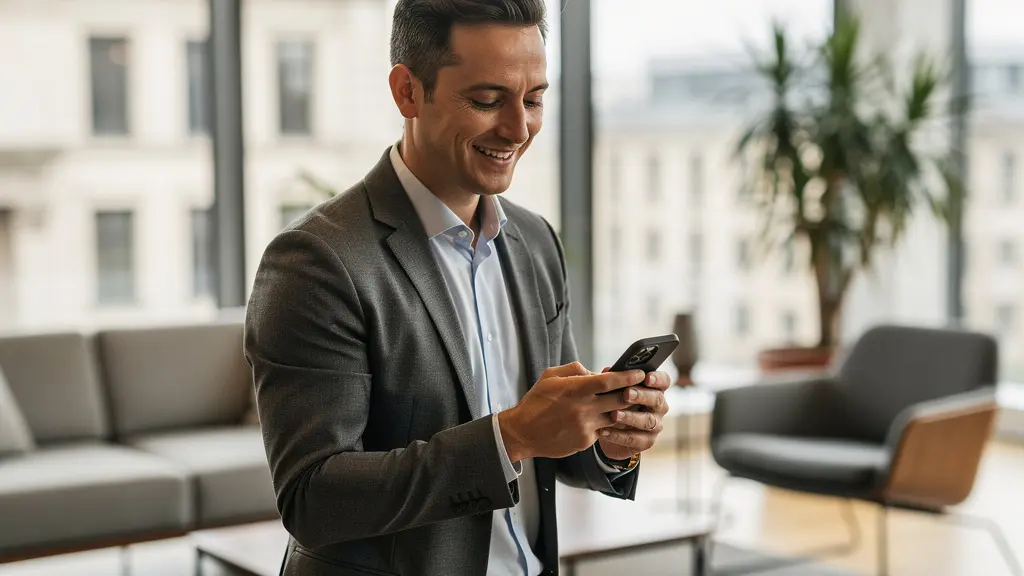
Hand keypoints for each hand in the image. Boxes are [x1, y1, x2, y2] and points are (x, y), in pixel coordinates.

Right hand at [497, 362, 645, 460]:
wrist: (522, 433)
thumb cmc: (536, 402)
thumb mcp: (550, 376)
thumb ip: (574, 369)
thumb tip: (594, 372)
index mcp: (575, 389)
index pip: (608, 381)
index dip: (627, 376)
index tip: (640, 373)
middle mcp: (583, 408)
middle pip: (618, 399)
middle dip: (633, 393)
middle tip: (643, 388)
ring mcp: (585, 426)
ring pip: (615, 416)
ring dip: (623, 410)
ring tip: (629, 403)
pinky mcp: (585, 441)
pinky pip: (603, 430)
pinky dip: (607, 423)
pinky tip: (608, 419)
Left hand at [597, 369, 670, 460]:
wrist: (608, 430)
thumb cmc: (614, 402)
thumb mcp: (612, 389)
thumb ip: (612, 379)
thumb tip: (606, 371)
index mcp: (654, 389)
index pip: (664, 381)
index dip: (658, 379)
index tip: (646, 377)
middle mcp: (659, 407)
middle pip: (656, 399)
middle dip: (641, 396)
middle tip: (626, 394)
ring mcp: (655, 425)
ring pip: (647, 421)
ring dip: (630, 417)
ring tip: (614, 415)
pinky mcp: (646, 441)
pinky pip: (634, 439)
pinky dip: (618, 436)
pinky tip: (604, 431)